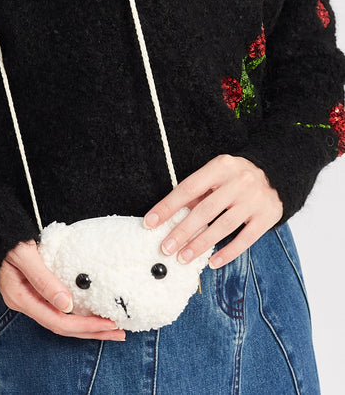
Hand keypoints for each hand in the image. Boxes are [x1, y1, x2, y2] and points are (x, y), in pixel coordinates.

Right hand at [0, 239, 125, 340]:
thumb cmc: (5, 239)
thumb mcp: (25, 255)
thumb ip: (44, 279)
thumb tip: (67, 305)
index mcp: (21, 298)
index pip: (58, 322)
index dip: (84, 326)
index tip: (108, 324)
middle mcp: (25, 303)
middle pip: (62, 326)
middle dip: (91, 331)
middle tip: (118, 333)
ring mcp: (29, 298)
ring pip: (61, 319)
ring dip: (86, 326)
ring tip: (111, 327)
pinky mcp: (34, 291)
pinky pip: (58, 309)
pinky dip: (77, 314)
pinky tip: (90, 313)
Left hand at [142, 154, 282, 268]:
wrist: (278, 172)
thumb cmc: (237, 175)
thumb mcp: (217, 172)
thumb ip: (198, 191)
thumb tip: (171, 214)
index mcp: (220, 166)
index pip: (188, 188)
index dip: (167, 206)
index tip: (150, 222)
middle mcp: (238, 182)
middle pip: (204, 210)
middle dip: (182, 231)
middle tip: (165, 248)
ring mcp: (254, 200)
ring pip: (223, 226)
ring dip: (200, 244)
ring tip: (183, 257)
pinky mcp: (267, 216)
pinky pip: (245, 239)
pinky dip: (228, 252)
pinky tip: (213, 262)